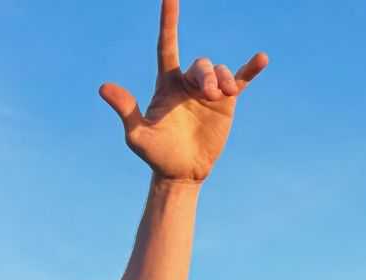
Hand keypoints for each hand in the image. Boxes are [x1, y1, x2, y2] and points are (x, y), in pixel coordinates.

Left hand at [99, 0, 267, 182]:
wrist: (181, 172)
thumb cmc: (155, 154)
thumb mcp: (137, 134)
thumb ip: (126, 109)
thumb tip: (103, 87)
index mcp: (166, 84)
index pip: (167, 45)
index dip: (168, 21)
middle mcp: (187, 83)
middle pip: (200, 64)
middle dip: (206, 75)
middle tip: (209, 94)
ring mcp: (208, 91)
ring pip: (219, 71)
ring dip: (221, 79)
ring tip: (223, 96)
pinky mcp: (226, 102)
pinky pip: (239, 80)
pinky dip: (250, 70)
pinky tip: (262, 59)